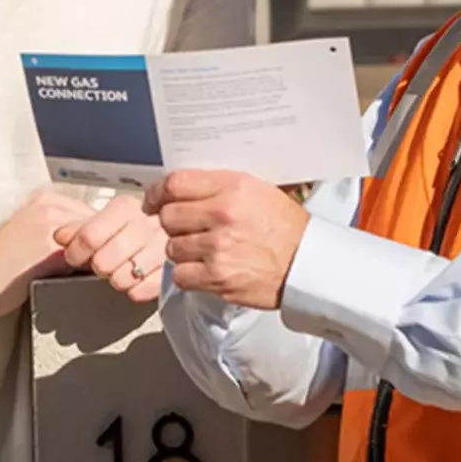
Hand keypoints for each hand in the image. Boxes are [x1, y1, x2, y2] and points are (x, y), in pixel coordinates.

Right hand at [0, 188, 96, 316]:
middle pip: (96, 224)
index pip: (91, 212)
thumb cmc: (2, 258)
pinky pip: (84, 260)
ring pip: (94, 241)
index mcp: (46, 197)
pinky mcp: (51, 251)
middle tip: (105, 262)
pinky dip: (89, 270)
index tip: (103, 248)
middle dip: (104, 243)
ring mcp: (51, 226)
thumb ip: (60, 226)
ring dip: (99, 257)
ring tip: (96, 272)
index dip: (101, 234)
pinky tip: (84, 279)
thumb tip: (96, 236)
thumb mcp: (30, 226)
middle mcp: (50, 205)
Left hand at [54, 193, 166, 303]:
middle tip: (102, 263)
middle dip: (97, 266)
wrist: (170, 232)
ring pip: (121, 279)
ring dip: (115, 279)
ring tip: (119, 270)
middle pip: (103, 262)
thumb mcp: (101, 220)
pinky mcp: (172, 271)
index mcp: (126, 207)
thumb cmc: (126, 228)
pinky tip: (135, 280)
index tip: (73, 256)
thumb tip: (60, 235)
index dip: (75, 252)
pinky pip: (140, 291)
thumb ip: (78, 228)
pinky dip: (133, 290)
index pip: (90, 236)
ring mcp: (163, 248)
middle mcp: (147, 224)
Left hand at [144, 171, 309, 309]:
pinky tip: (204, 269)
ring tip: (203, 250)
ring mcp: (218, 248)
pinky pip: (180, 275)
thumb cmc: (286, 228)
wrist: (308, 264)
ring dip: (182, 250)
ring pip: (171, 247)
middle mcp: (223, 214)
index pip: (175, 184)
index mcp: (233, 187)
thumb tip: (182, 186)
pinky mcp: (217, 277)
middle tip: (185, 228)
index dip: (156, 193)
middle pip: (168, 216)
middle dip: (172, 223)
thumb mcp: (258, 190)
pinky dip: (188, 274)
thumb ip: (220, 185)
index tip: (152, 201)